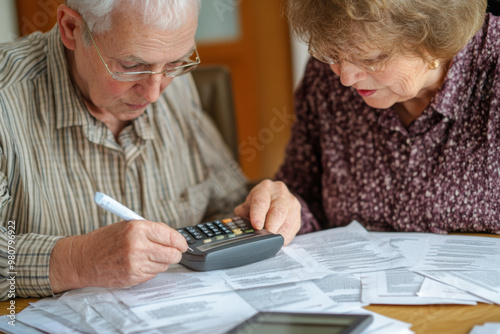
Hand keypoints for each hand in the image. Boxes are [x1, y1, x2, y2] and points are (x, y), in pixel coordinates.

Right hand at [49, 220, 187, 292]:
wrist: (83, 259)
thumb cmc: (105, 240)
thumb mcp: (128, 226)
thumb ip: (152, 231)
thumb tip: (175, 238)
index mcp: (137, 228)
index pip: (171, 236)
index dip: (180, 241)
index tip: (182, 243)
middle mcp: (137, 245)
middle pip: (172, 254)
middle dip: (175, 254)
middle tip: (172, 252)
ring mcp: (135, 263)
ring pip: (164, 265)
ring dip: (160, 262)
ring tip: (146, 255)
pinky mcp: (133, 276)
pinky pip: (153, 274)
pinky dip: (150, 269)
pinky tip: (137, 263)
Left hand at [234, 179, 300, 244]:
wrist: (276, 198)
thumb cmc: (259, 202)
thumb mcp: (248, 204)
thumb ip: (243, 214)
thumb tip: (239, 226)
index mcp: (265, 188)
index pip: (261, 201)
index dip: (258, 215)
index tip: (256, 226)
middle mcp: (280, 193)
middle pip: (278, 212)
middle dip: (271, 227)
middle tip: (264, 238)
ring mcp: (292, 204)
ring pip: (288, 222)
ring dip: (278, 235)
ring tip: (269, 242)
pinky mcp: (298, 215)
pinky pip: (293, 230)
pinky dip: (284, 238)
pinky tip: (277, 241)